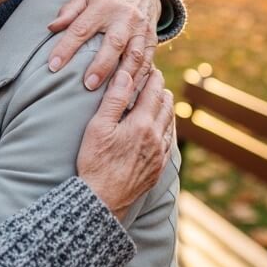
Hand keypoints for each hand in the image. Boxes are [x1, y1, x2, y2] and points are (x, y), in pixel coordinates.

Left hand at [46, 0, 160, 93]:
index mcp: (103, 5)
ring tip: (112, 95)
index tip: (52, 66)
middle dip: (101, 65)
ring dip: (124, 76)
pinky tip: (131, 93)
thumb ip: (69, 10)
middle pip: (113, 43)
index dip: (66, 47)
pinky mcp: (152, 40)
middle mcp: (124, 16)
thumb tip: (51, 28)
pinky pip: (148, 61)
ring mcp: (141, 29)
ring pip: (135, 55)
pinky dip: (140, 78)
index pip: (81, 28)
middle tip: (87, 85)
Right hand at [76, 68, 174, 217]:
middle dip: (161, 89)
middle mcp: (155, 137)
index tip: (152, 67)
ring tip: (162, 97)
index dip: (153, 77)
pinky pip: (169, 141)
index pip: (152, 92)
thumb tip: (125, 74)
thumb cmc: (95, 162)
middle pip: (165, 105)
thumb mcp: (98, 127)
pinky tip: (164, 126)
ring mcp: (159, 154)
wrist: (102, 200)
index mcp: (141, 124)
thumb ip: (113, 99)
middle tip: (156, 78)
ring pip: (170, 122)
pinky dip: (169, 126)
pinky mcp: (157, 168)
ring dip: (167, 107)